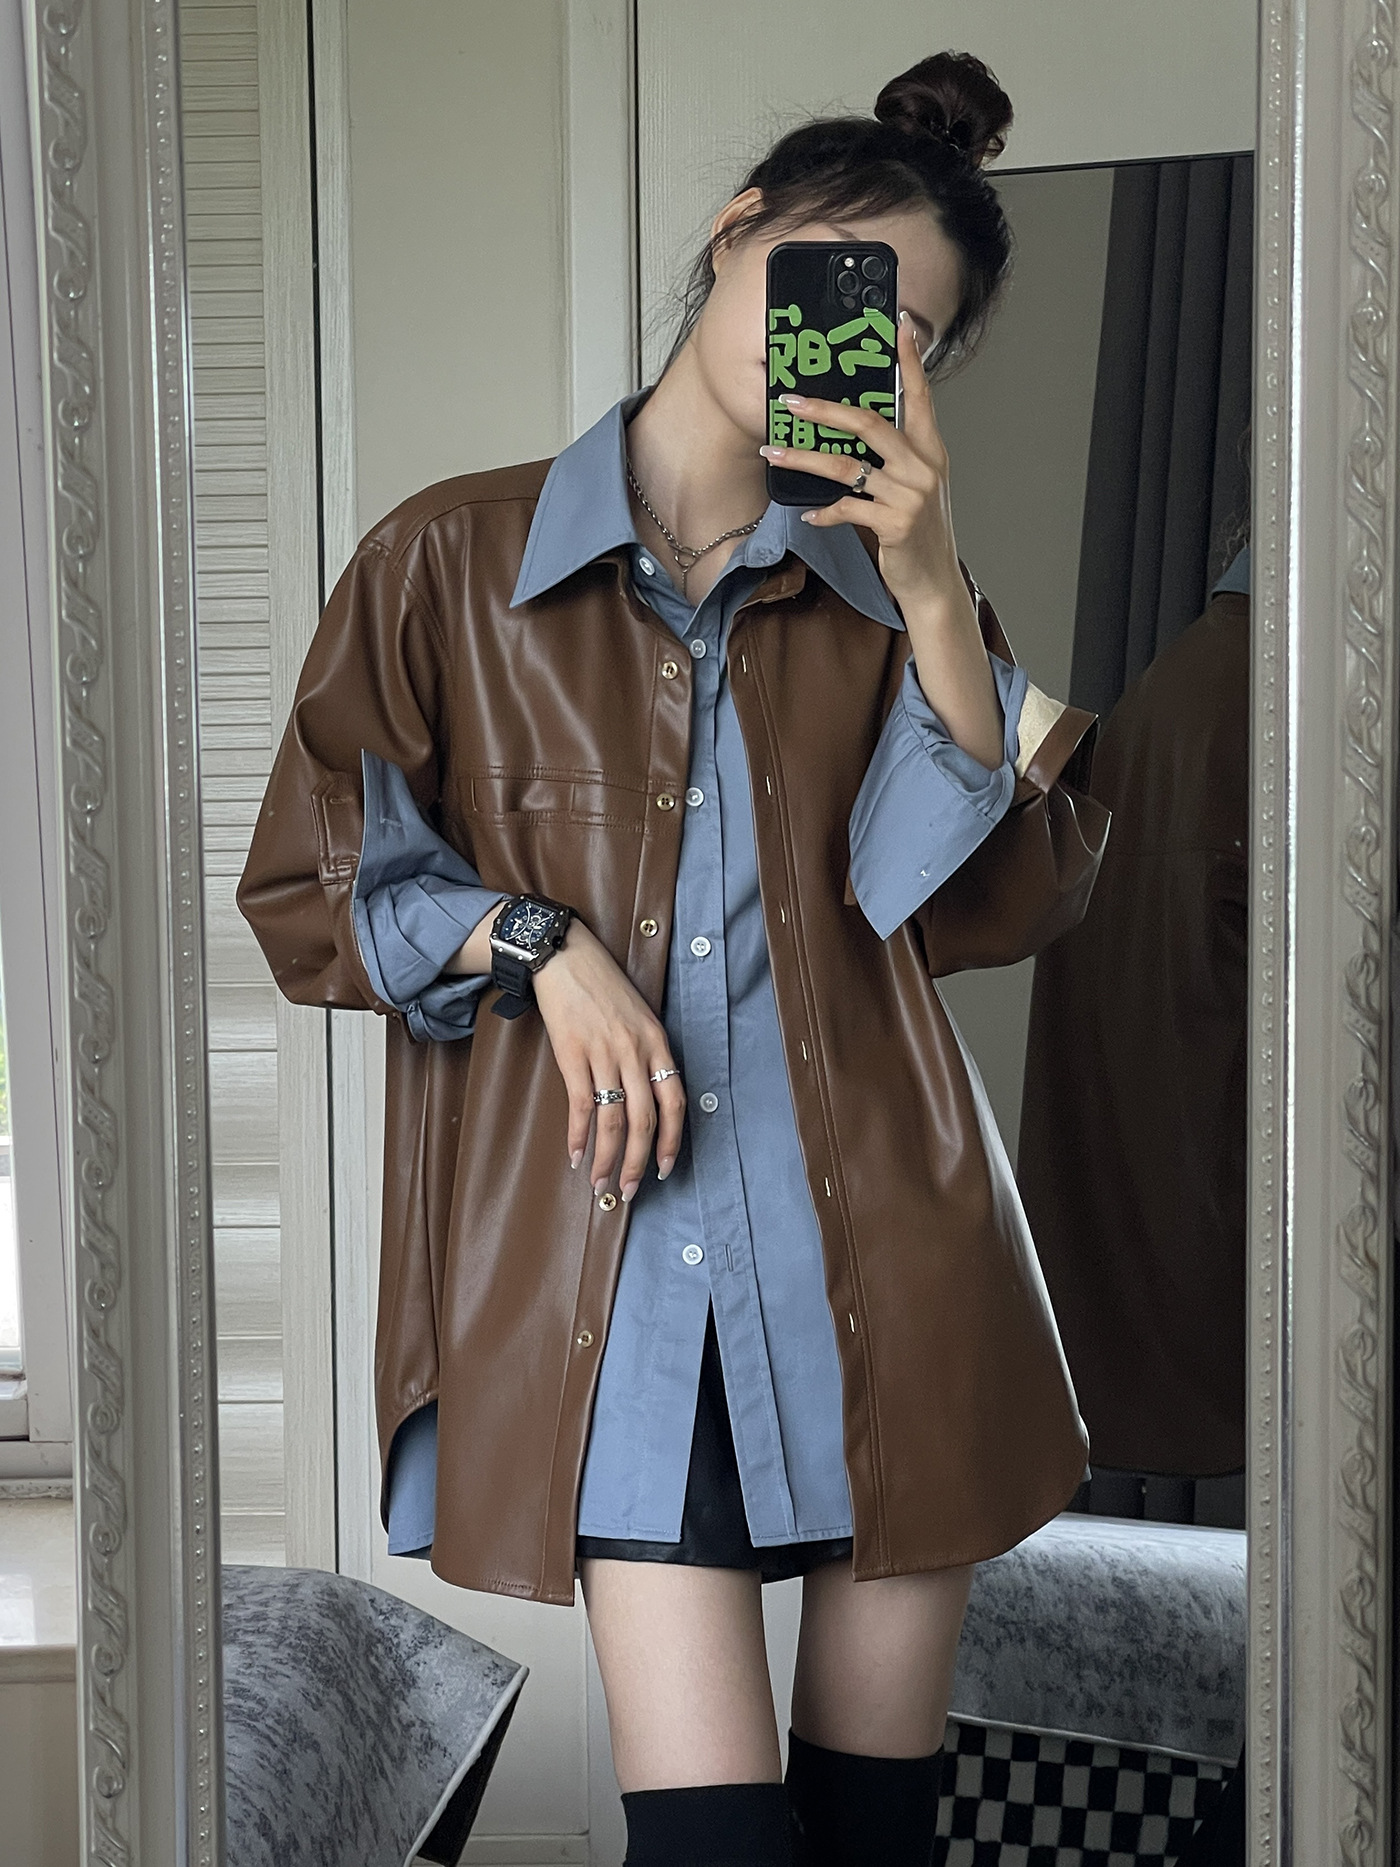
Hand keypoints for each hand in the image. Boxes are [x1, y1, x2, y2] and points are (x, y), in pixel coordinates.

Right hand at [533, 919, 685, 1201]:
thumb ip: (647, 1055)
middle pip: (643, 1121)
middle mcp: (635, 1051)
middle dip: (637, 1163)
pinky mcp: (572, 1054)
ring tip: (600, 1182)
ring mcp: (604, 1053)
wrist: (565, 957)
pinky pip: (581, 1106)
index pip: (674, 1102)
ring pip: (612, 1121)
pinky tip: (576, 1156)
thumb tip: (648, 1101)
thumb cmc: (603, 988)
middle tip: (628, 1191)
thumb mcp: (639, 1017)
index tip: (662, 1169)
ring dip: (607, 1159)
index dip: (671, 1141)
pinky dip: (578, 1136)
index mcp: (658, 1043)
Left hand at [759, 311, 1001, 769]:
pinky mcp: (894, 525)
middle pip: (870, 423)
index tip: (896, 324)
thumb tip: (852, 430)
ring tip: (773, 449)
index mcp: (929, 450)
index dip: (907, 360)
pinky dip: (824, 512)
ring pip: (847, 467)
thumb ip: (893, 458)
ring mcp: (909, 496)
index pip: (918, 396)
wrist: (932, 583)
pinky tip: (808, 514)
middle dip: (826, 409)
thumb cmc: (917, 532)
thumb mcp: (914, 487)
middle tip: (790, 399)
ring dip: (805, 458)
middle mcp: (923, 467)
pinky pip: (848, 509)